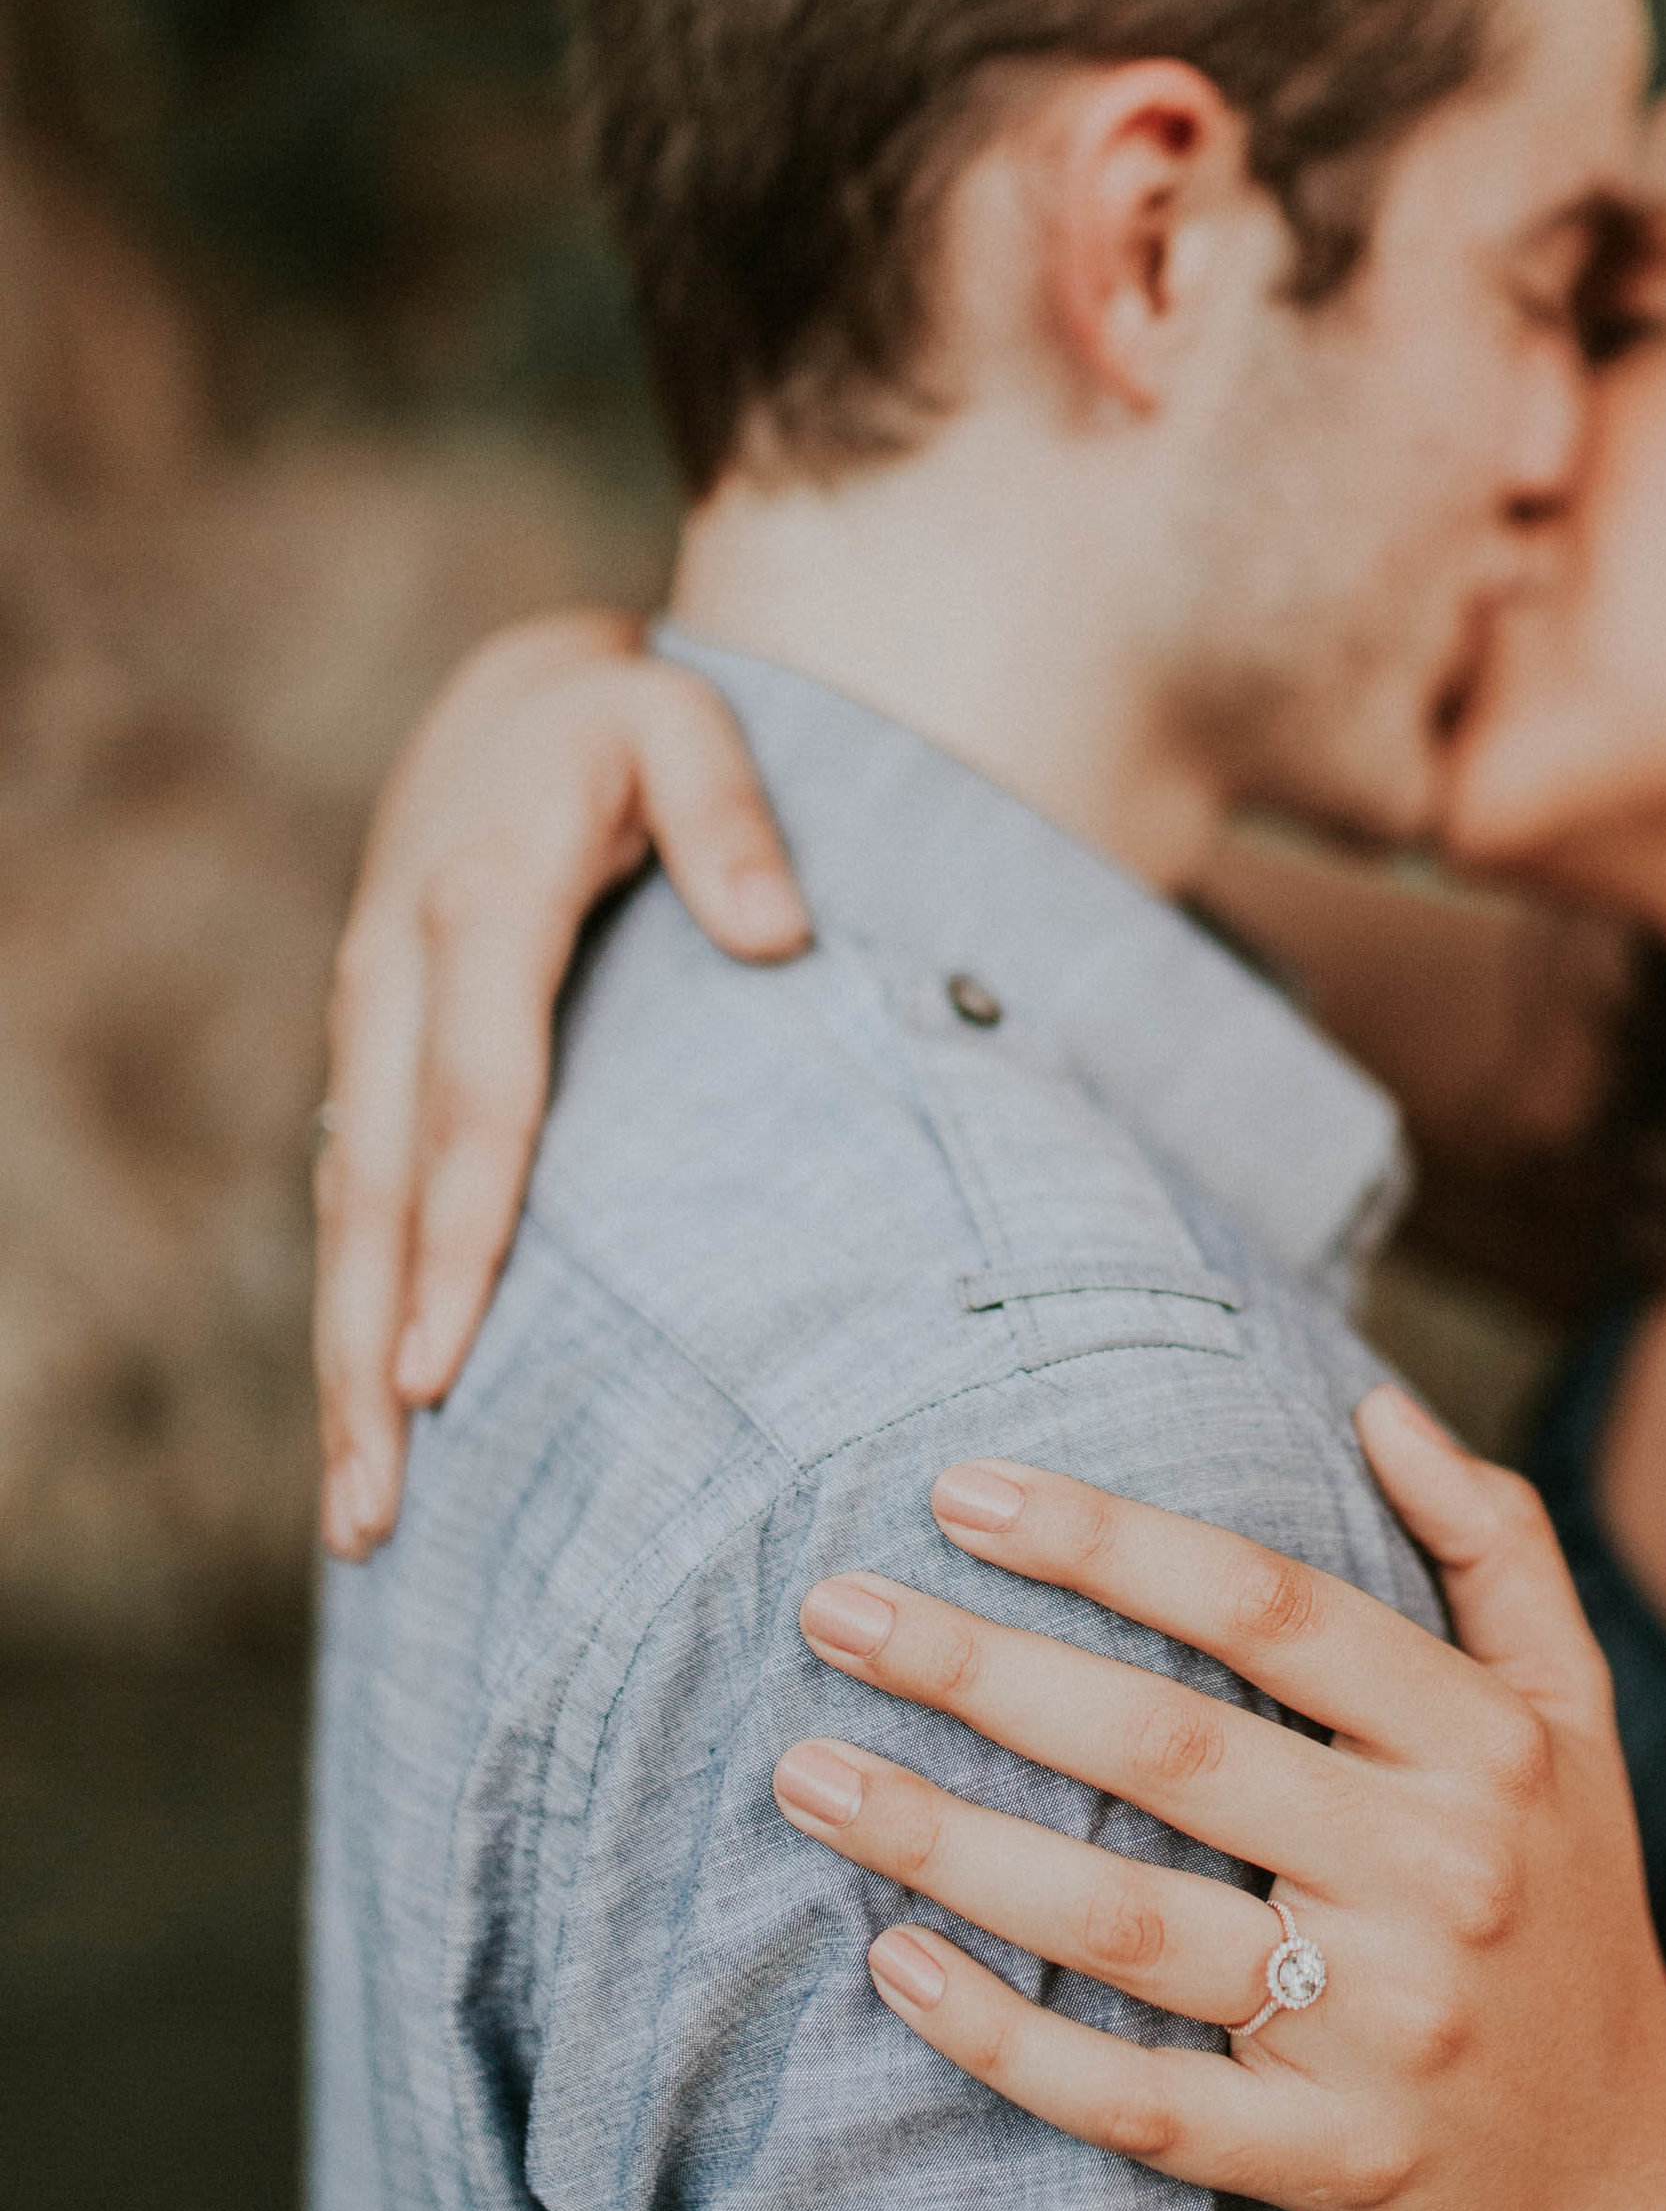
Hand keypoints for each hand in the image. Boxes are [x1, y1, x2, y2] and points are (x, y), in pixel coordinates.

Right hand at [314, 610, 809, 1557]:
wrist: (510, 697)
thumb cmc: (621, 722)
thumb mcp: (688, 725)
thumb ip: (731, 819)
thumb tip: (775, 934)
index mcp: (478, 905)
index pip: (475, 1103)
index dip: (461, 1242)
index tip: (446, 1372)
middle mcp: (397, 978)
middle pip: (377, 1195)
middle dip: (368, 1361)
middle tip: (374, 1506)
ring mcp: (372, 1026)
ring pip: (348, 1214)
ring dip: (345, 1365)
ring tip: (360, 1513)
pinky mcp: (375, 1058)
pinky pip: (358, 1200)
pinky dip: (359, 1309)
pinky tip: (374, 1418)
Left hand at [771, 1385, 1665, 2210]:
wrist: (1622, 2171)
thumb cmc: (1562, 1898)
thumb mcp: (1572, 1709)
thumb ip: (1495, 1545)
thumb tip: (1377, 1406)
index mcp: (1483, 1744)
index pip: (1270, 1607)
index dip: (1109, 1541)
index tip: (962, 1489)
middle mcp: (1435, 1874)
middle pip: (1169, 1750)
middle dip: (981, 1668)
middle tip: (836, 1608)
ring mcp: (1377, 2028)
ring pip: (1123, 1925)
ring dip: (946, 1843)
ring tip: (807, 1770)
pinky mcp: (1326, 2161)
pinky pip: (1135, 2103)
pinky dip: (1006, 2038)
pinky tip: (891, 1964)